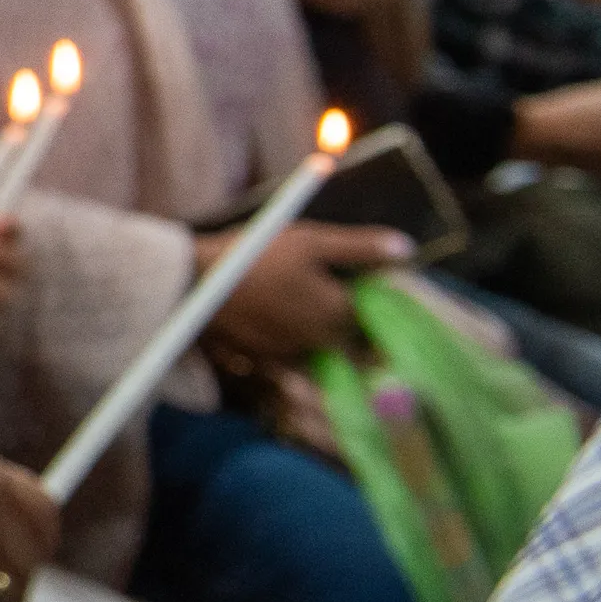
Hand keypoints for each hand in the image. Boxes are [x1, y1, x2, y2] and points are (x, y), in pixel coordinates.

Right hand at [198, 217, 406, 366]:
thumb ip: (361, 248)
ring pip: (329, 349)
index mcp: (341, 312)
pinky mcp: (271, 361)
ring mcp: (297, 355)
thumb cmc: (255, 256)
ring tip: (311, 306)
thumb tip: (407, 249)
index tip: (372, 284)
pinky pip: (300, 358)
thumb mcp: (310, 240)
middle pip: (357, 338)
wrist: (193, 284)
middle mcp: (325, 342)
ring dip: (331, 335)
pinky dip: (301, 343)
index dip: (381, 301)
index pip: (381, 316)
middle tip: (343, 296)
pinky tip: (285, 320)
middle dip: (360, 323)